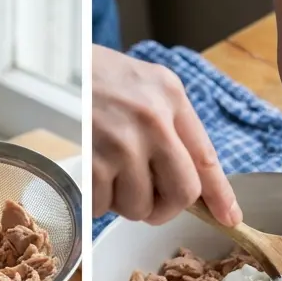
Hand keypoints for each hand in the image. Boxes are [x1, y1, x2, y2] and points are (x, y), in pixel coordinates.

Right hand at [92, 45, 240, 225]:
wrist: (51, 62)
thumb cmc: (103, 80)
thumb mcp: (149, 87)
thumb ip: (176, 128)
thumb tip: (197, 188)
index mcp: (171, 97)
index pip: (206, 158)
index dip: (220, 196)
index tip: (230, 218)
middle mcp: (152, 119)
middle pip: (181, 193)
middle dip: (166, 209)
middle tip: (151, 202)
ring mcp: (121, 141)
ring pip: (139, 207)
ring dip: (125, 203)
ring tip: (112, 174)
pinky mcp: (92, 159)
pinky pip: (103, 207)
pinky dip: (97, 202)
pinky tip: (93, 175)